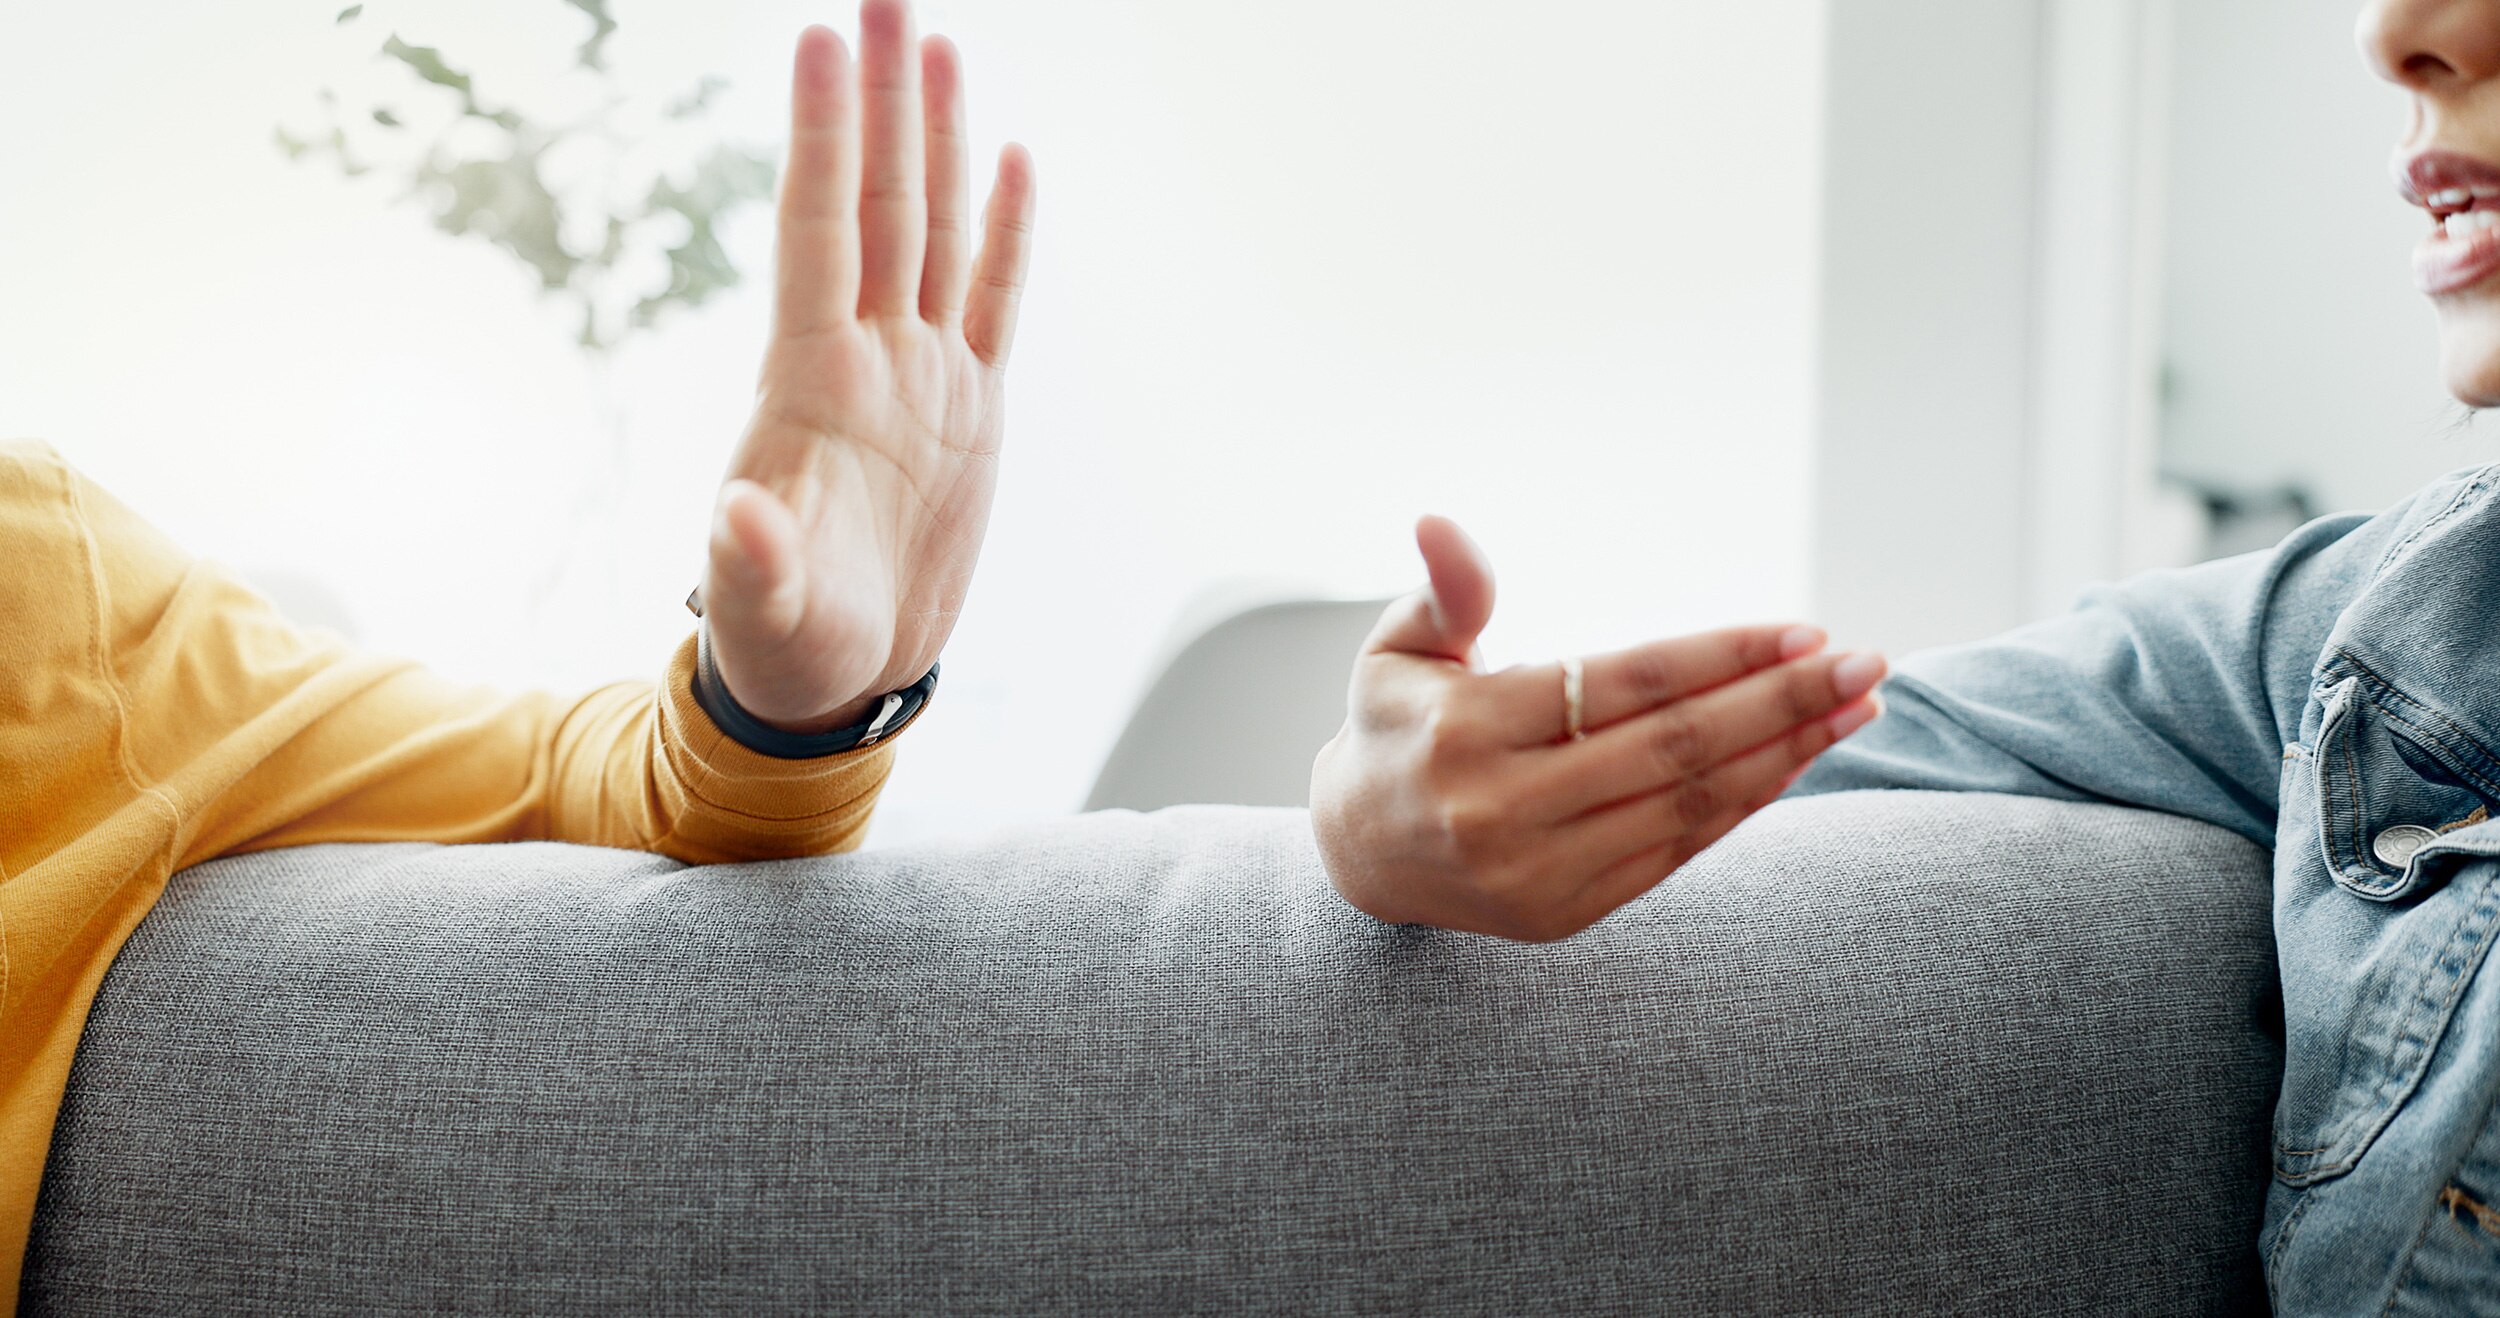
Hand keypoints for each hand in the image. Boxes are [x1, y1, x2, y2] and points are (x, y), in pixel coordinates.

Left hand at [702, 1, 1035, 732]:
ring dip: (934, 136)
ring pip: (934, 229)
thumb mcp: (763, 616)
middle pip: (879, 201)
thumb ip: (750, 563)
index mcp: (810, 386)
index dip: (822, 138)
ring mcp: (921, 377)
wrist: (841, 678)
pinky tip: (1011, 156)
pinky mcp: (971, 410)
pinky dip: (1007, 231)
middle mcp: (866, 359)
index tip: (819, 40)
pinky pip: (994, 300)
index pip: (818, 231)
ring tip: (936, 42)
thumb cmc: (785, 648)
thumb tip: (737, 518)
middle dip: (881, 99)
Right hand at [1310, 516, 1886, 941]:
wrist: (1357, 857)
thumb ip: (1446, 592)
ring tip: (1856, 709)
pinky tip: (1798, 759)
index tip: (1805, 630)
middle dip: (1781, 702)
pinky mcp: (1564, 913)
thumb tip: (1439, 522)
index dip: (1721, 656)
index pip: (1623, 684)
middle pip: (1672, 747)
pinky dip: (1745, 804)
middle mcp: (1501, 809)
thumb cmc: (1398, 727)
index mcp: (1465, 730)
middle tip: (1866, 664)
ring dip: (1786, 755)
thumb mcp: (1398, 650)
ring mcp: (1536, 872)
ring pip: (1687, 804)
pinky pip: (1677, 851)